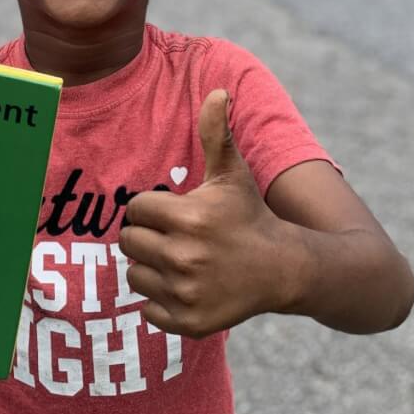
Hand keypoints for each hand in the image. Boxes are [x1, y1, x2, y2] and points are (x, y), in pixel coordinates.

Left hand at [119, 90, 303, 336]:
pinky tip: (187, 286)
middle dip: (148, 236)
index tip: (174, 212)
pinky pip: (148, 309)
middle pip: (130, 242)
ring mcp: (187, 293)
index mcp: (189, 218)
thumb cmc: (249, 215)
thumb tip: (217, 91)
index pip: (136, 210)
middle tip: (176, 237)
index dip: (151, 208)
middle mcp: (185, 257)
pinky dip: (161, 300)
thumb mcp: (232, 173)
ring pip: (135, 274)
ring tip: (181, 260)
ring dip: (152, 267)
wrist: (283, 268)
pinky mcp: (189, 322)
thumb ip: (216, 133)